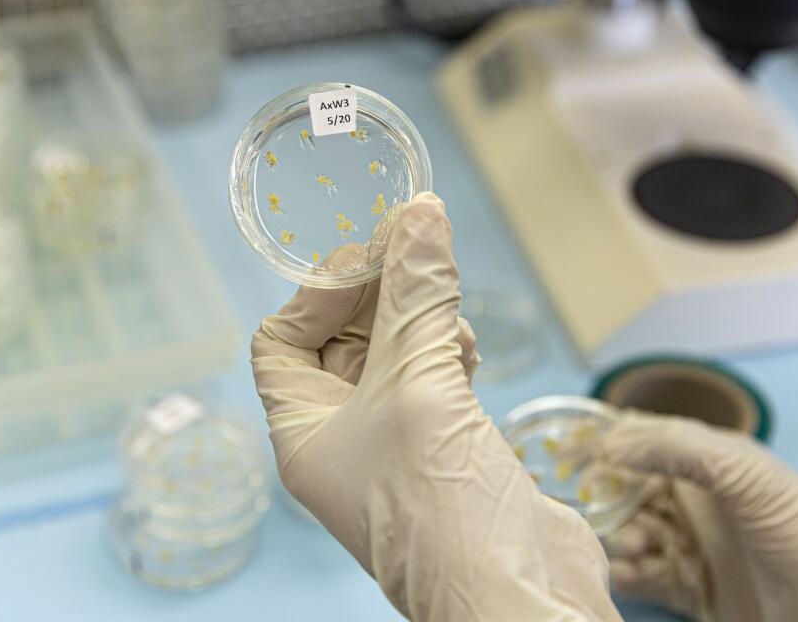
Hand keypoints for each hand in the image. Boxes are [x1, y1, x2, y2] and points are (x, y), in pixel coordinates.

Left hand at [251, 193, 620, 620]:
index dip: (318, 292)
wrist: (518, 593)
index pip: (279, 340)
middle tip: (418, 255)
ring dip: (420, 321)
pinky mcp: (445, 449)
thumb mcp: (420, 383)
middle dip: (379, 296)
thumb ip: (418, 293)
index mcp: (303, 433)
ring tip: (449, 313)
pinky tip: (469, 347)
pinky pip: (433, 381)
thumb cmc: (445, 510)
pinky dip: (449, 352)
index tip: (371, 257)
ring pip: (394, 357)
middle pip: (341, 340)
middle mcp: (341, 439)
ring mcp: (395, 446)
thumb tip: (420, 213)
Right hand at [600, 412, 797, 621]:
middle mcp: (701, 502)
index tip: (563, 448)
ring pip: (633, 534)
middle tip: (590, 507)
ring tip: (634, 547)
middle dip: (606, 496)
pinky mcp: (696, 591)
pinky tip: (629, 573)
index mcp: (713, 462)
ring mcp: (697, 547)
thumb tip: (614, 442)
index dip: (603, 439)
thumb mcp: (746, 473)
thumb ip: (678, 447)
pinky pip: (645, 578)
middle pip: (630, 490)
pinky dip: (629, 574)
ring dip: (620, 537)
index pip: (645, 439)